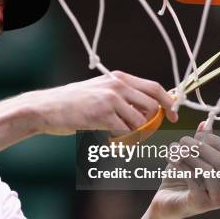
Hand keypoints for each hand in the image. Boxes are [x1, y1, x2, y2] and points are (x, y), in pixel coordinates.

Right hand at [29, 71, 177, 135]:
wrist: (46, 108)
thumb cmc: (72, 103)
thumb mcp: (99, 91)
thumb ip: (121, 96)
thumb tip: (148, 108)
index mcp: (119, 78)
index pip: (155, 87)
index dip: (168, 103)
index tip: (173, 116)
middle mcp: (117, 85)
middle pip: (152, 105)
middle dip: (152, 123)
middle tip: (142, 134)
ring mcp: (110, 99)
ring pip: (140, 122)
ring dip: (135, 135)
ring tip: (120, 137)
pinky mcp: (101, 115)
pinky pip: (125, 132)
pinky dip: (122, 140)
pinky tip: (110, 140)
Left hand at [150, 126, 219, 218]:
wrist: (164, 201)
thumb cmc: (179, 177)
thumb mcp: (190, 156)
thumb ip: (200, 142)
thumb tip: (205, 123)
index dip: (215, 140)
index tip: (197, 135)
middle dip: (200, 147)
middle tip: (182, 140)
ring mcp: (217, 199)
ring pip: (208, 170)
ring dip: (188, 156)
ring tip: (173, 149)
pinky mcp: (201, 204)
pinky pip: (194, 180)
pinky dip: (181, 165)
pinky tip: (170, 159)